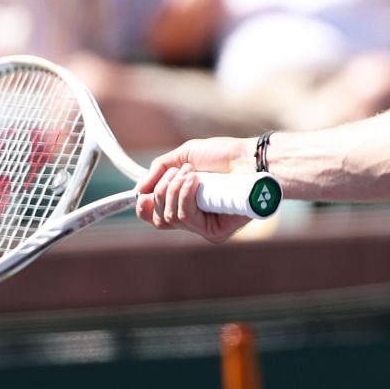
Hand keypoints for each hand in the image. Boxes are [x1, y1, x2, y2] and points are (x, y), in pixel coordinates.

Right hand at [137, 137, 256, 240]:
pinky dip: (185, 196)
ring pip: (169, 218)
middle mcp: (194, 220)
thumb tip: (139, 191)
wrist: (250, 159)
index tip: (143, 192)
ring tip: (191, 173)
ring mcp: (204, 228)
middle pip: (158, 220)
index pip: (155, 217)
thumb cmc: (223, 156)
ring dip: (174, 190)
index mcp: (185, 204)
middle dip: (162, 191)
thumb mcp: (183, 157)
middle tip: (179, 171)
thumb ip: (159, 170)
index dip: (145, 206)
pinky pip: (185, 217)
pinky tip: (196, 181)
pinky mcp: (215, 232)